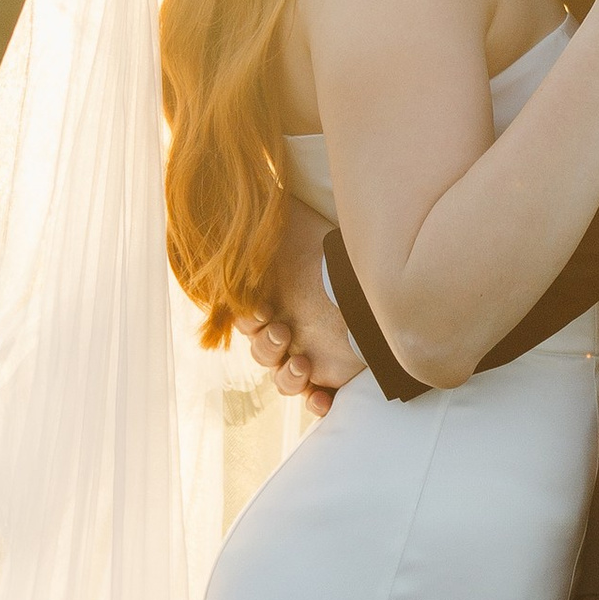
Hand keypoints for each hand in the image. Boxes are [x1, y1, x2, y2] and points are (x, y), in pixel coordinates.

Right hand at [240, 196, 365, 417]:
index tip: (260, 309)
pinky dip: (316, 404)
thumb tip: (226, 195)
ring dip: (286, 377)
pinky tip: (322, 401)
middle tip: (282, 330)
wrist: (373, 271)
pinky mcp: (336, 370)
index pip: (244, 321)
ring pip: (283, 379)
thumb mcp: (286, 224)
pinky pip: (317, 398)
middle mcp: (288, 327)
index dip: (246, 321)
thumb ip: (253, 224)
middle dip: (266, 346)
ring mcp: (311, 350)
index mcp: (273, 299)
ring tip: (303, 364)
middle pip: (260, 352)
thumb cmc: (325, 244)